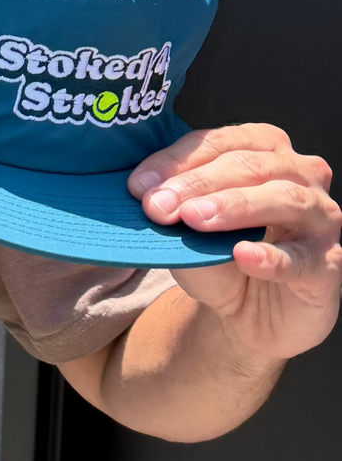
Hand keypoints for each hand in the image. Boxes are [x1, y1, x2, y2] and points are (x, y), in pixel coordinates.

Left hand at [130, 124, 341, 365]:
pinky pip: (303, 257)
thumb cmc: (221, 260)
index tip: (138, 186)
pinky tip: (243, 255)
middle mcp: (300, 174)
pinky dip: (272, 256)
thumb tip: (143, 196)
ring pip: (283, 198)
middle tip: (159, 206)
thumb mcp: (188, 232)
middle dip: (199, 183)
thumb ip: (173, 211)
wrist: (250, 317)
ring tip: (194, 220)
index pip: (219, 143)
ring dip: (234, 206)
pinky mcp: (328, 263)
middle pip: (250, 165)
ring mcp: (321, 217)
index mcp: (264, 151)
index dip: (177, 161)